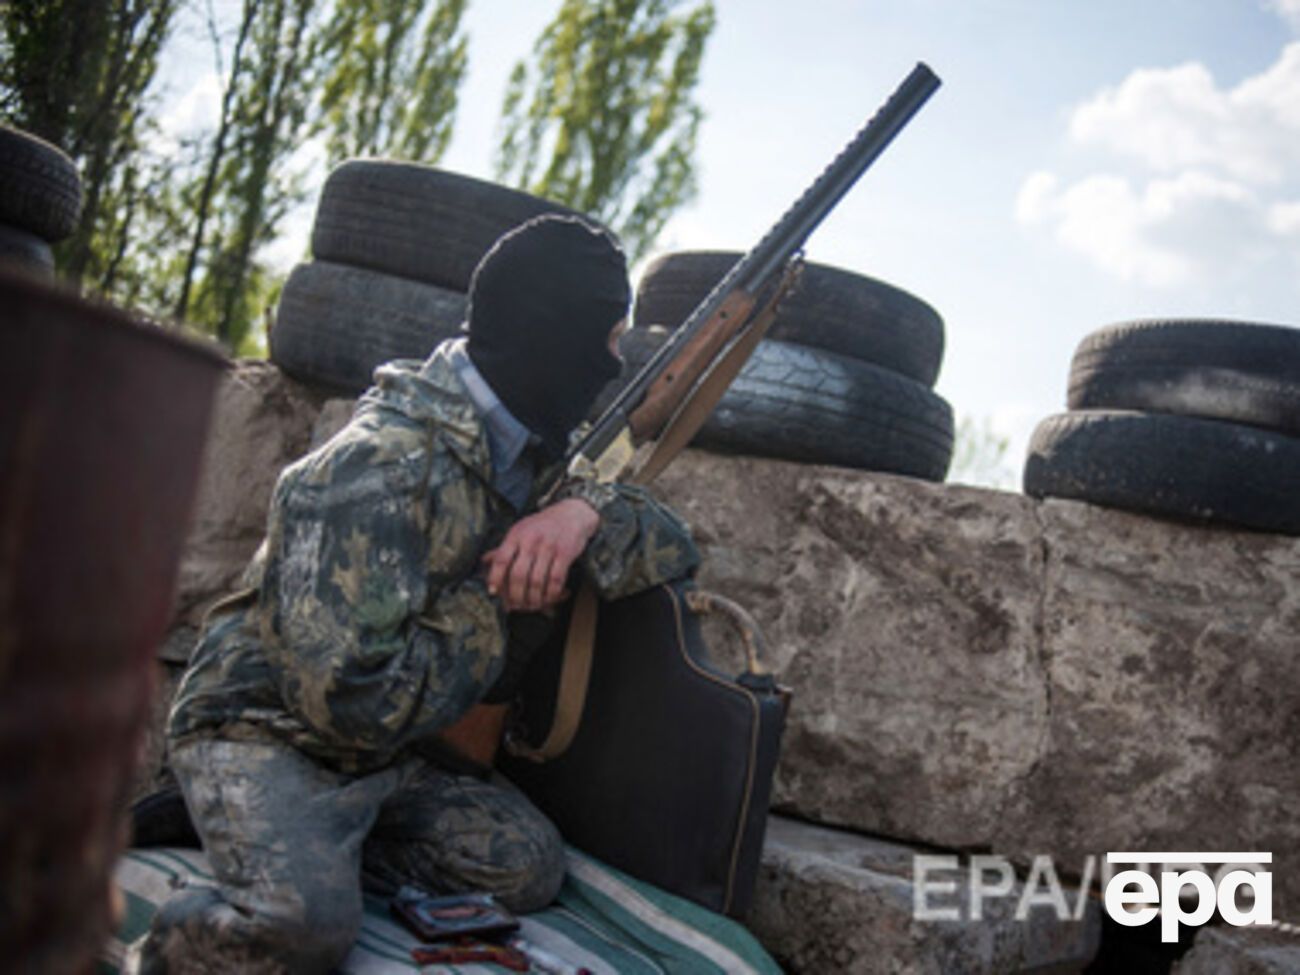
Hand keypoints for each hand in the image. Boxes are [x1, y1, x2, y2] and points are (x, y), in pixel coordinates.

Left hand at [482, 499, 599, 611]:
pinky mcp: (565, 553)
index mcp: (516, 535)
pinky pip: (555, 579)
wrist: (572, 513)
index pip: (501, 559)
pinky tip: (550, 598)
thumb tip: (484, 561)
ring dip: (534, 598)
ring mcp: (549, 547)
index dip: (495, 578)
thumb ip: (504, 547)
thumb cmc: (542, 525)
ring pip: (537, 580)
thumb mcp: (520, 530)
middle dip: (515, 595)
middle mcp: (531, 540)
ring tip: (533, 605)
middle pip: (518, 574)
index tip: (493, 592)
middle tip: (516, 605)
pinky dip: (551, 593)